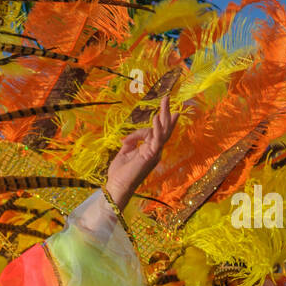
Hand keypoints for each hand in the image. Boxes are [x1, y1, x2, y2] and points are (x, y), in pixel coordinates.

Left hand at [105, 93, 178, 208]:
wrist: (118, 186)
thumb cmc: (120, 173)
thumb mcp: (123, 154)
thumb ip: (129, 143)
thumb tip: (128, 138)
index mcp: (149, 150)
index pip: (148, 133)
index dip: (137, 134)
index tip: (124, 141)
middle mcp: (155, 151)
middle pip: (163, 129)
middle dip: (165, 113)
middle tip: (167, 98)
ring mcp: (155, 153)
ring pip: (163, 131)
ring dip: (164, 115)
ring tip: (166, 100)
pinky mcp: (151, 155)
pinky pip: (157, 139)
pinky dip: (156, 128)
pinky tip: (156, 118)